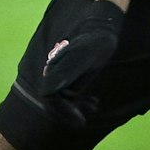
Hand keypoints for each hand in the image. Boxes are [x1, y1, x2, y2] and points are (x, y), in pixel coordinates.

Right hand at [38, 0, 124, 116]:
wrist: (102, 29)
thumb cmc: (95, 42)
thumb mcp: (84, 57)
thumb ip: (67, 72)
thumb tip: (48, 91)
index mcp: (54, 70)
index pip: (50, 98)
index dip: (63, 112)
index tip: (80, 121)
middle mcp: (53, 73)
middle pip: (55, 101)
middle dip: (69, 112)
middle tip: (84, 120)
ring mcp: (61, 75)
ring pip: (62, 99)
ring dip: (75, 108)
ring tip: (93, 106)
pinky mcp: (69, 75)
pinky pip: (69, 93)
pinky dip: (80, 101)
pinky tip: (93, 103)